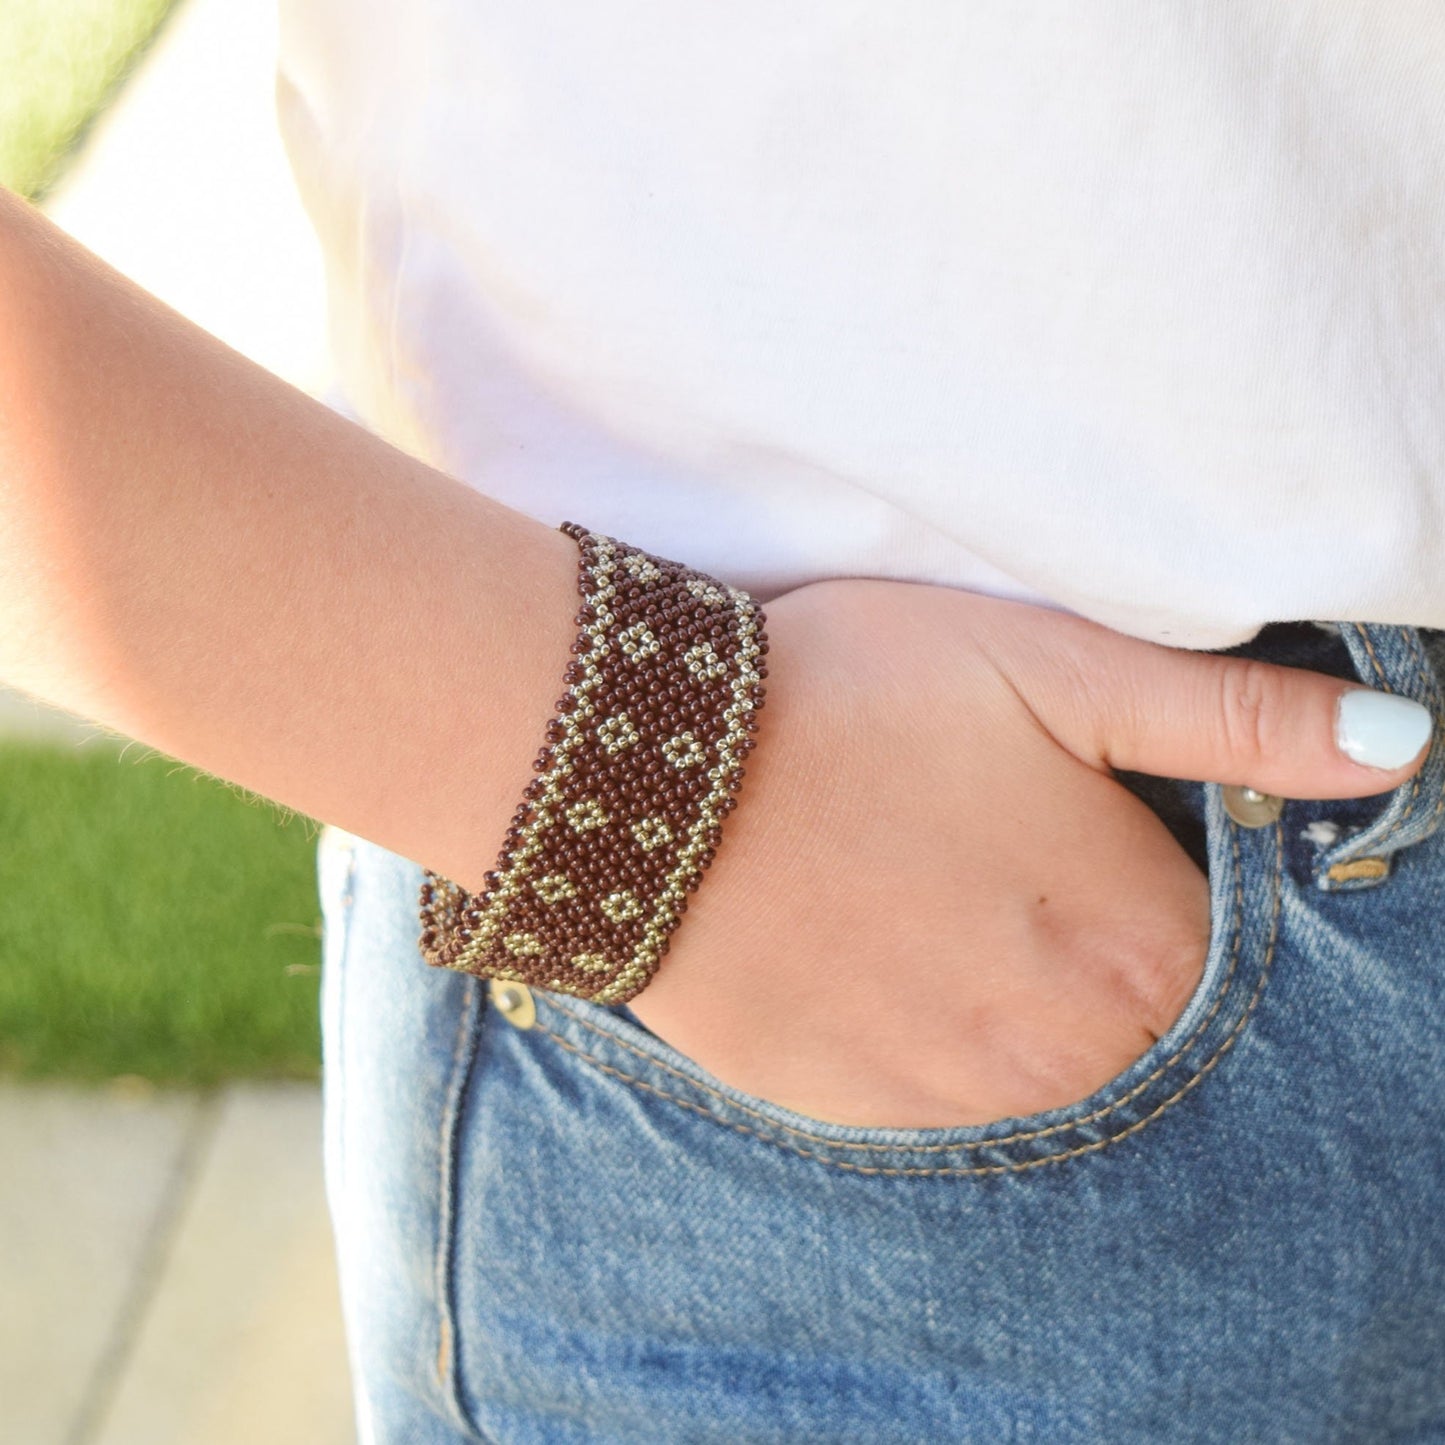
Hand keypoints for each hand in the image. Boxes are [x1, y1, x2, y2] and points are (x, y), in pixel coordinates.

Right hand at [627, 583, 1431, 1128]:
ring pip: (1035, 1073)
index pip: (1227, 961)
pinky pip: (932, 1100)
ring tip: (927, 904)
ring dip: (1006, 1004)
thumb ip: (1236, 716)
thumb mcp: (1057, 667)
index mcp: (1138, 943)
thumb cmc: (860, 699)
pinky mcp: (853, 1109)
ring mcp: (954, 1095)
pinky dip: (922, 1038)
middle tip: (999, 867)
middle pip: (1136, 1029)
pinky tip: (869, 953)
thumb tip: (1403, 750)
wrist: (652, 773)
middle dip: (1092, 957)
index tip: (1095, 839)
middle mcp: (1065, 1050)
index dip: (1168, 891)